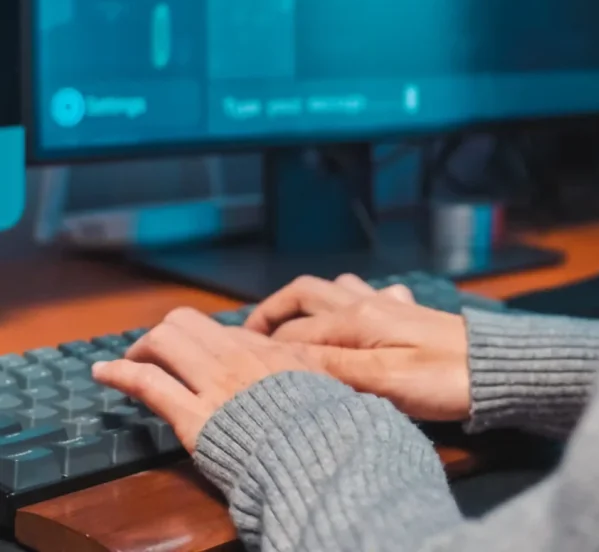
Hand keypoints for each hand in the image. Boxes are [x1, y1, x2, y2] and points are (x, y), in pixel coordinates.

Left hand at [93, 307, 325, 451]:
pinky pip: (148, 382)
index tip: (193, 352)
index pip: (220, 330)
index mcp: (266, 348)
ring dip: (140, 349)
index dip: (200, 339)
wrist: (314, 450)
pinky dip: (119, 373)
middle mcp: (235, 355)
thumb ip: (302, 364)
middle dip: (164, 334)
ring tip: (128, 362)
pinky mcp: (192, 415)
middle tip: (154, 354)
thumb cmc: (322, 421)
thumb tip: (296, 361)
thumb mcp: (322, 379)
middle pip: (185, 322)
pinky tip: (102, 374)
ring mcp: (212, 382)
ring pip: (164, 340)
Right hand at [245, 274, 470, 421]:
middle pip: (306, 293)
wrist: (496, 368)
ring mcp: (388, 305)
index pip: (293, 331)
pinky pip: (367, 296)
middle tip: (248, 338)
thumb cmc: (443, 379)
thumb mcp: (384, 380)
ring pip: (335, 289)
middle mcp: (367, 302)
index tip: (232, 362)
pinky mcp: (408, 314)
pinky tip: (352, 321)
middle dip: (273, 312)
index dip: (261, 346)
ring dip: (307, 303)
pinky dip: (346, 304)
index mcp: (356, 319)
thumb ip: (332, 367)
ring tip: (289, 328)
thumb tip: (278, 358)